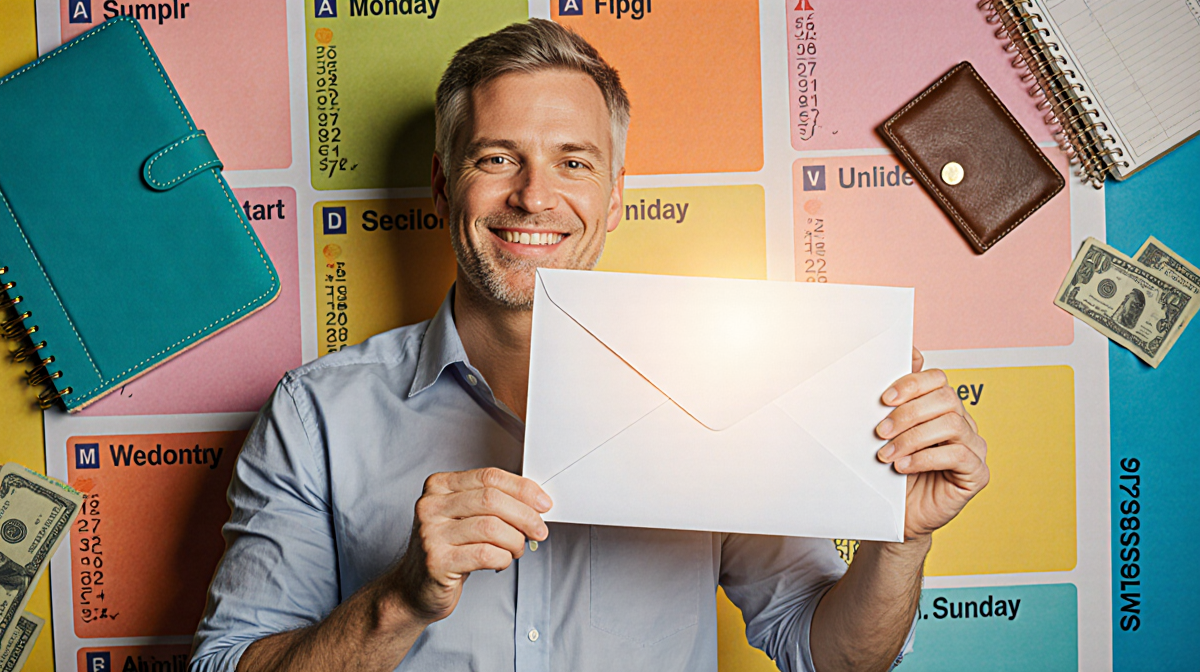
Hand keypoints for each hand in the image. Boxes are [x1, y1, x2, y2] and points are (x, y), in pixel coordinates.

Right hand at [392, 468, 550, 621]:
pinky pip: (485, 554)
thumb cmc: (446, 550)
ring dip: (515, 540)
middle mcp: (431, 505)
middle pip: (491, 499)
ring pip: (491, 527)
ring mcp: (430, 533)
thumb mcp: (463, 517)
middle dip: (525, 515)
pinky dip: (503, 558)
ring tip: (516, 549)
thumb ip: (492, 503)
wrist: (413, 588)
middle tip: (539, 530)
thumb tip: (535, 502)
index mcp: (439, 486)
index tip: (543, 503)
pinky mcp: (436, 561)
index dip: (522, 489)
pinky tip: (501, 562)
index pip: (489, 477)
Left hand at [875, 348, 988, 540]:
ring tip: (887, 453)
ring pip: (951, 424)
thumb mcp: (889, 431)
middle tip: (880, 431)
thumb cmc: (892, 471)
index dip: (912, 384)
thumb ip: (898, 397)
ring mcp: (973, 447)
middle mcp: (962, 423)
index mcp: (942, 408)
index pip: (938, 379)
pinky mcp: (977, 473)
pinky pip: (958, 454)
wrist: (898, 514)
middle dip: (908, 413)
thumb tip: (909, 353)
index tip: (884, 398)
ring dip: (913, 437)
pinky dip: (925, 458)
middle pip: (946, 398)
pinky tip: (902, 467)